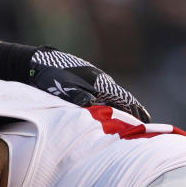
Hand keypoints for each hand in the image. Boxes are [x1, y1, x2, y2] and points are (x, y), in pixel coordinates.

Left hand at [29, 48, 150, 122]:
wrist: (39, 62)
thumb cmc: (52, 77)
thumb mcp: (65, 88)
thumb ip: (79, 97)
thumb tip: (93, 105)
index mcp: (100, 82)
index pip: (124, 98)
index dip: (135, 110)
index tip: (146, 121)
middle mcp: (100, 80)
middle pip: (121, 98)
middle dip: (132, 110)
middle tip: (142, 124)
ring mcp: (93, 80)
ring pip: (112, 96)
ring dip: (121, 108)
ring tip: (129, 120)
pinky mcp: (85, 82)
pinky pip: (102, 95)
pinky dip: (110, 104)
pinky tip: (109, 111)